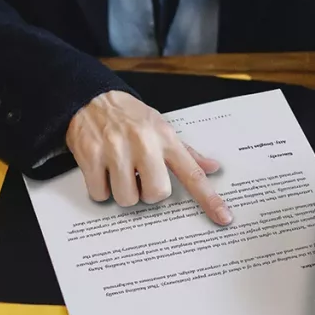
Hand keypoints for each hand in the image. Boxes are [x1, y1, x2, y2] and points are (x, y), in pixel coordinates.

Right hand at [66, 91, 232, 225]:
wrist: (91, 97)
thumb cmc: (129, 116)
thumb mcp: (161, 127)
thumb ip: (186, 152)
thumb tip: (213, 167)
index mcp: (165, 138)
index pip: (192, 174)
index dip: (209, 199)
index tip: (223, 217)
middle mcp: (143, 143)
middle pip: (156, 194)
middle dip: (148, 193)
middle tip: (140, 178)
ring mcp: (116, 150)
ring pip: (127, 198)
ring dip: (123, 192)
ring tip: (118, 172)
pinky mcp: (91, 156)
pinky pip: (100, 193)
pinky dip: (100, 188)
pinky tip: (102, 170)